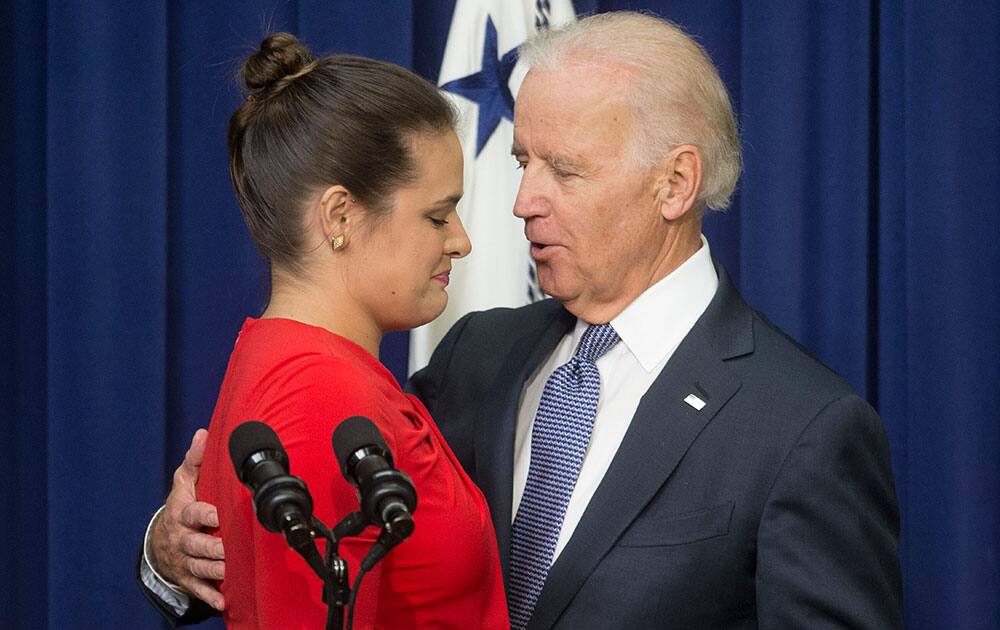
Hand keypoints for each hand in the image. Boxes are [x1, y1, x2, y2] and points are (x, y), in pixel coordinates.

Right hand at [149, 429, 226, 610]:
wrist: (159, 542)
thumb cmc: (179, 506)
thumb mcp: (183, 482)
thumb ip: (195, 460)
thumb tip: (204, 433)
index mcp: (182, 514)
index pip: (193, 514)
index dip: (205, 514)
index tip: (218, 514)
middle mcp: (182, 539)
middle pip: (198, 544)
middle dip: (214, 547)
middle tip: (230, 548)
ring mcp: (185, 560)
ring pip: (201, 567)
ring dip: (216, 570)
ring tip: (231, 570)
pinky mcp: (188, 577)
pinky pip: (198, 589)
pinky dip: (210, 596)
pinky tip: (224, 601)